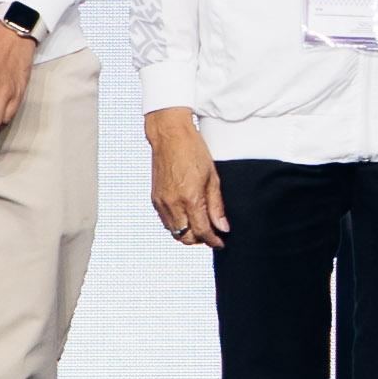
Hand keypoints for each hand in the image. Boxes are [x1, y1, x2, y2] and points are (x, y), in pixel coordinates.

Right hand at [145, 107, 227, 247]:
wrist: (170, 136)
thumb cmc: (194, 151)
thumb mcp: (212, 177)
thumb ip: (216, 205)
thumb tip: (223, 227)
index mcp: (190, 198)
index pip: (202, 231)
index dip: (213, 240)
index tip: (221, 242)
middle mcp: (173, 204)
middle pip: (186, 237)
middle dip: (201, 240)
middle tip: (213, 236)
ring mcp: (162, 202)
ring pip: (174, 232)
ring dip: (188, 235)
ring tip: (201, 228)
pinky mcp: (155, 199)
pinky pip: (165, 222)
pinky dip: (177, 226)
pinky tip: (187, 218)